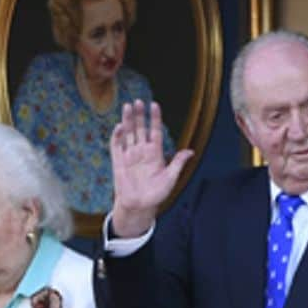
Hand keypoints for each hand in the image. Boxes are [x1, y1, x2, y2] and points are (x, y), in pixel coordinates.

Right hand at [108, 101, 193, 238]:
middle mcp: (142, 151)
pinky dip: (117, 136)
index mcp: (155, 153)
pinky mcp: (118, 162)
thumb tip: (191, 151)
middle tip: (139, 101)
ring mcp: (129, 155)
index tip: (155, 105)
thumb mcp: (171, 178)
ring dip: (128, 120)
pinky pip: (117, 146)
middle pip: (140, 128)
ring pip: (128, 133)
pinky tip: (119, 126)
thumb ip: (178, 163)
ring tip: (128, 106)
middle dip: (139, 115)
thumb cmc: (156, 194)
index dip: (155, 118)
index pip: (155, 131)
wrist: (139, 206)